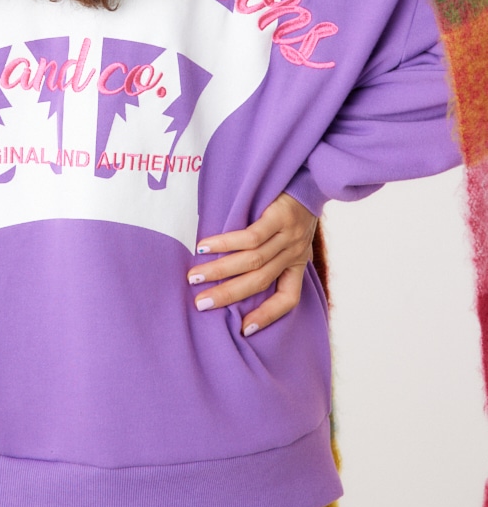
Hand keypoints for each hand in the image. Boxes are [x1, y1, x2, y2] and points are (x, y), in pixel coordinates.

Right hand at [187, 192, 317, 336]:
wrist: (310, 177)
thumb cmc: (293, 208)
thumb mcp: (292, 238)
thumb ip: (273, 255)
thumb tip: (235, 274)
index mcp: (298, 263)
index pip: (288, 298)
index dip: (268, 316)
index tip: (245, 330)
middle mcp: (294, 253)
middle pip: (259, 282)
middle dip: (228, 295)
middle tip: (201, 304)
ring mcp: (287, 236)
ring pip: (252, 261)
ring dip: (220, 271)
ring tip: (195, 276)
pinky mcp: (278, 216)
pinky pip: (249, 236)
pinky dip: (225, 244)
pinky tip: (205, 246)